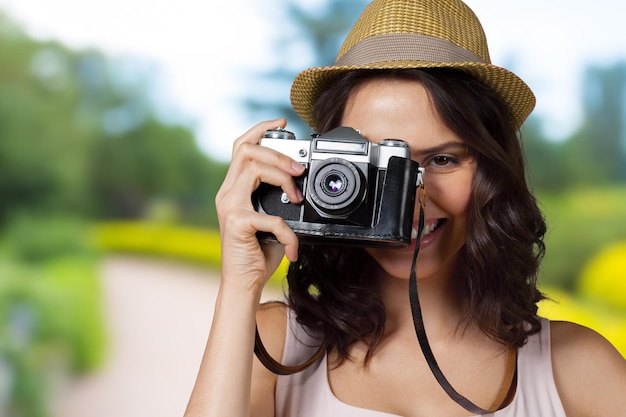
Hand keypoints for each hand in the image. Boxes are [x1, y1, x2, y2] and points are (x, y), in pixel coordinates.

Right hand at [215, 119, 304, 292]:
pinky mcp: (236, 224)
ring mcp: (229, 207)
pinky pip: (270, 216)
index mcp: (234, 188)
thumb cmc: (259, 253)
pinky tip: (293, 246)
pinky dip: (288, 231)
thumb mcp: (272, 218)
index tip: (281, 122)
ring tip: (297, 196)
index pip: (240, 146)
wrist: (244, 284)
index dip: (260, 129)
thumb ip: (278, 199)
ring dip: (282, 177)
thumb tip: (301, 183)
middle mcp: (227, 193)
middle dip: (277, 152)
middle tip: (299, 169)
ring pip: (253, 168)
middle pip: (247, 150)